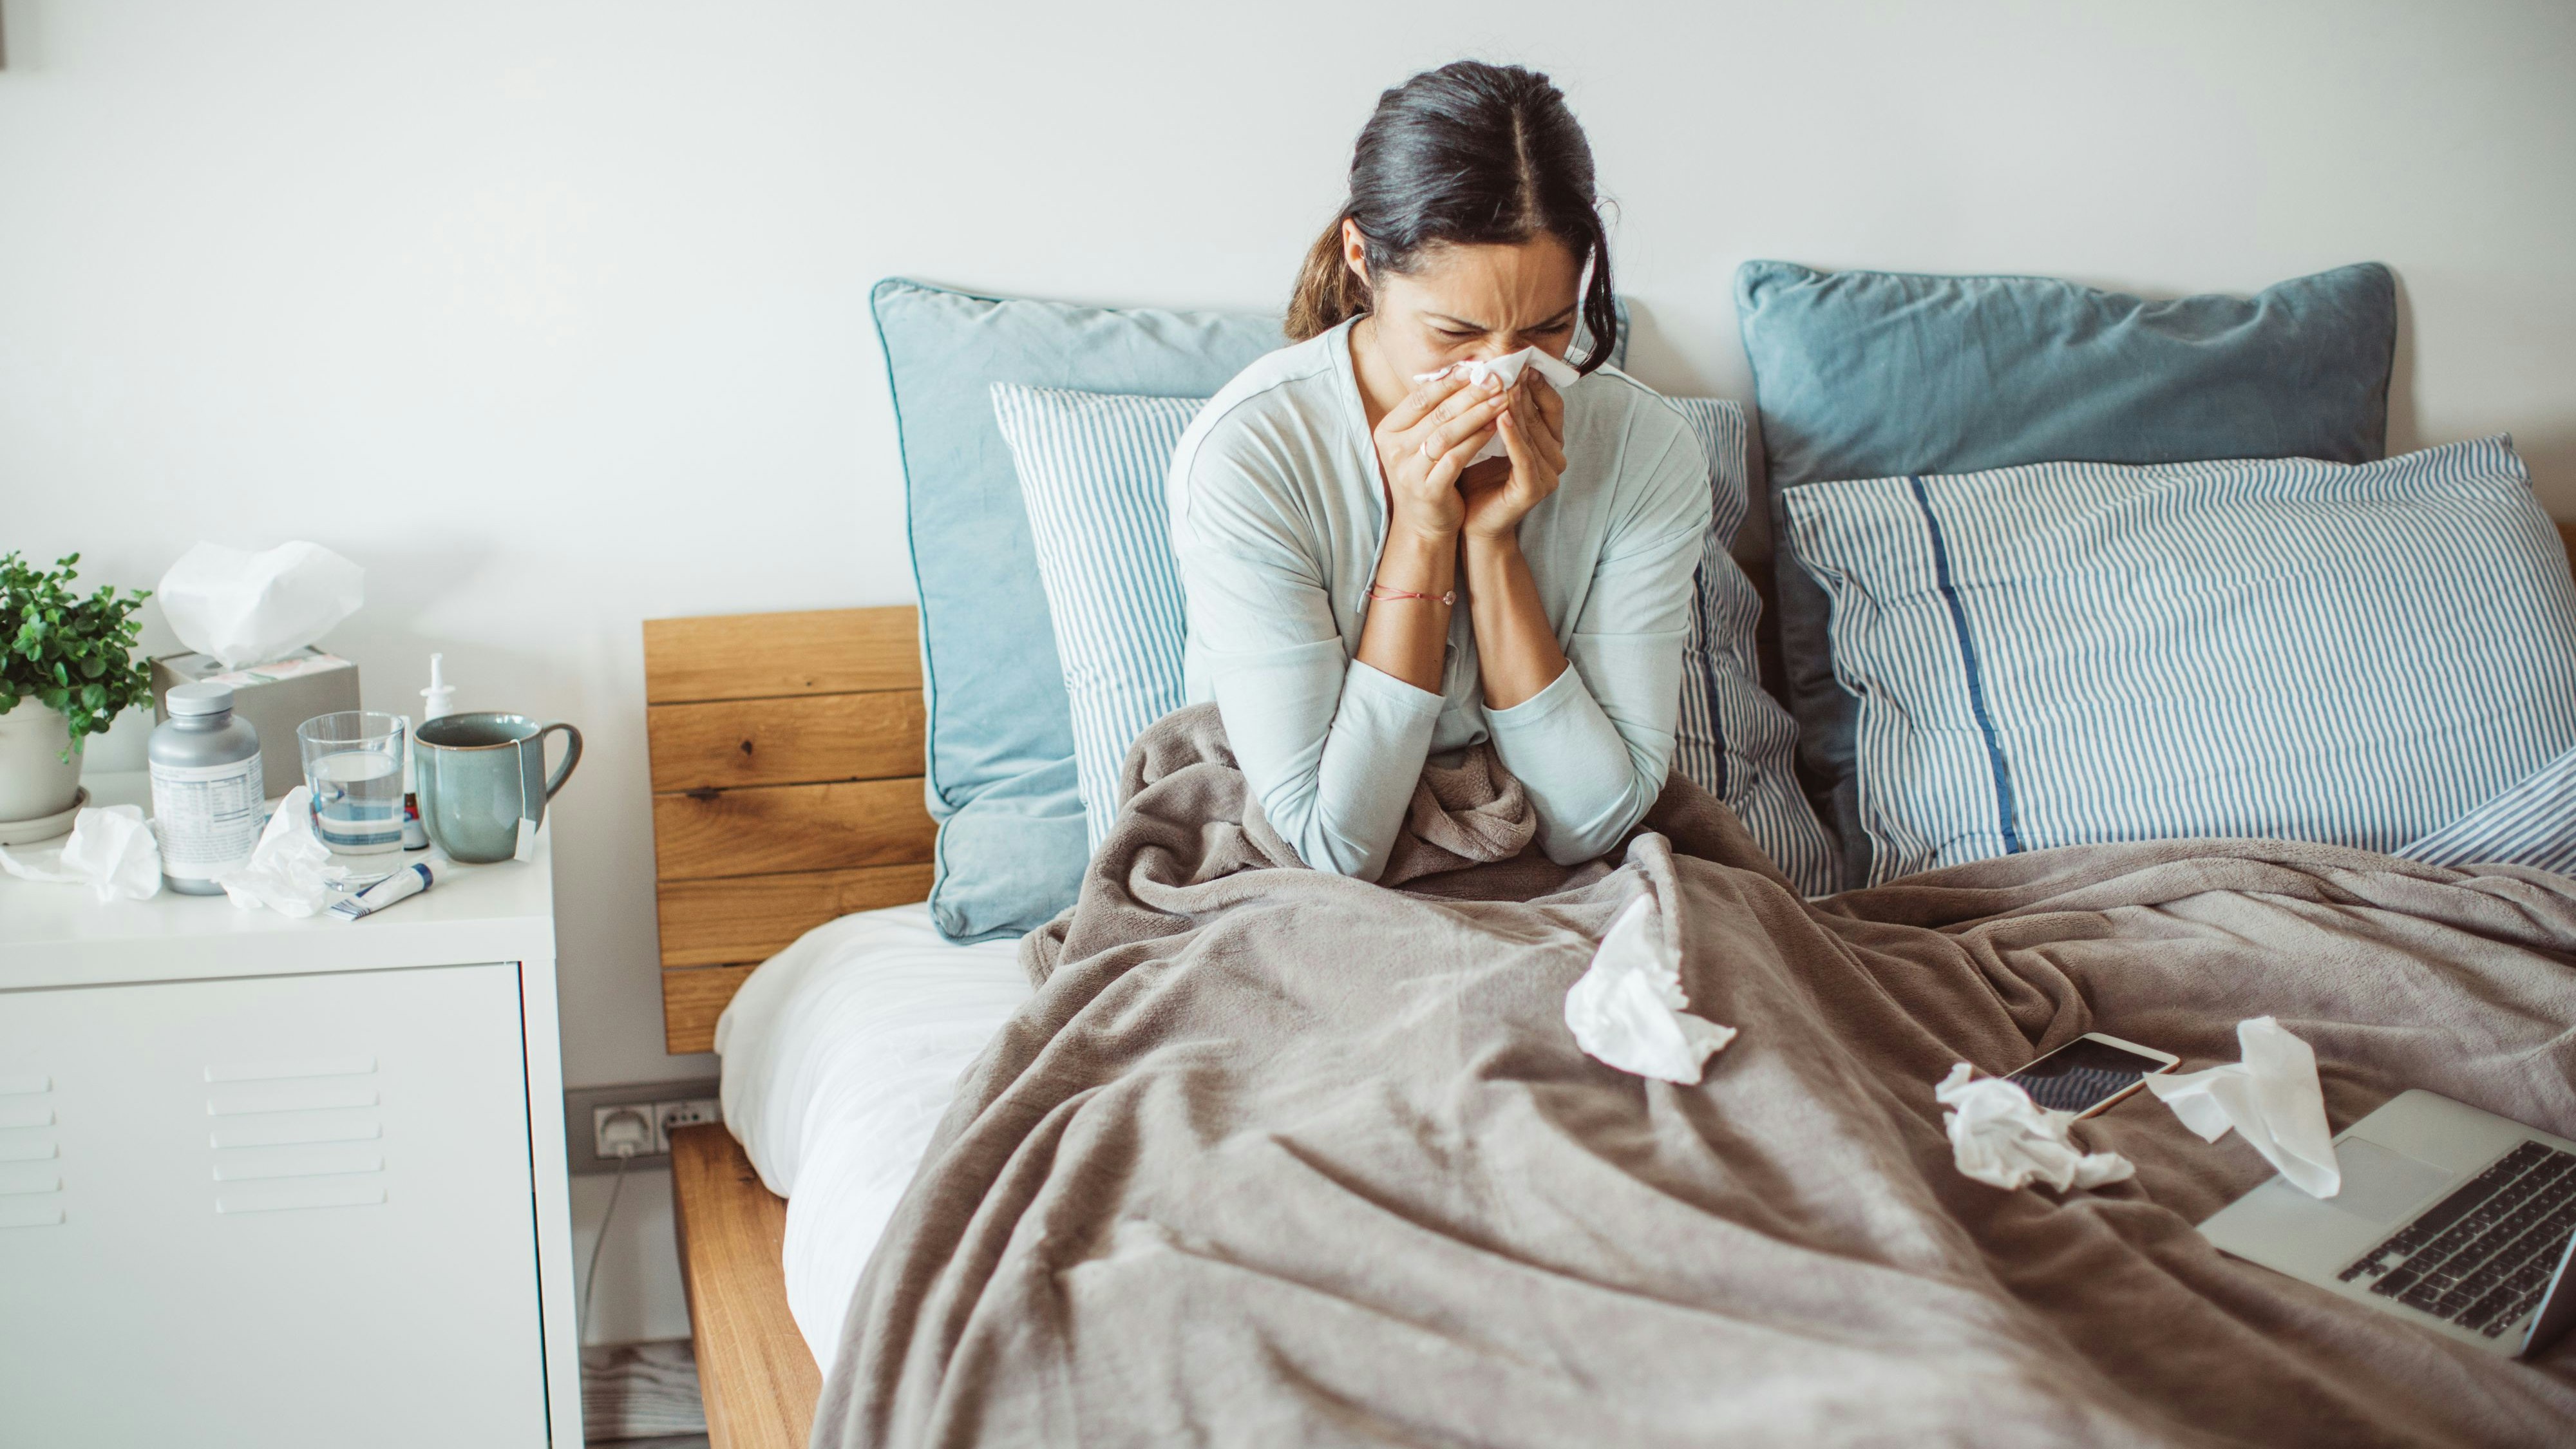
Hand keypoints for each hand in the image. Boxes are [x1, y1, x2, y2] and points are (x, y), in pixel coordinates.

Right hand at [1371, 368, 1514, 543]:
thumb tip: (1463, 373)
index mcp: (1388, 431)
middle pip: (1436, 413)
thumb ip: (1432, 413)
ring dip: (1477, 414)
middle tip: (1496, 380)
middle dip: (1470, 394)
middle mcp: (1393, 450)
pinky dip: (1477, 440)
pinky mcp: (1428, 489)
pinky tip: (1495, 428)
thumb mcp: (1419, 441)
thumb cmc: (1426, 475)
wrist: (1422, 524)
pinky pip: (1457, 457)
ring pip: (1447, 433)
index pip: (1420, 398)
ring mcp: (1409, 470)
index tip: (1476, 368)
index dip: (1449, 381)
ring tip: (1501, 400)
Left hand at [1459, 371, 1565, 541]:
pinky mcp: (1534, 489)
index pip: (1550, 407)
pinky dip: (1512, 436)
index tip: (1520, 361)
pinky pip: (1523, 457)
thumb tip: (1489, 374)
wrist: (1472, 523)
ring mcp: (1548, 475)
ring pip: (1532, 433)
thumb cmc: (1477, 479)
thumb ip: (1497, 412)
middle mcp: (1555, 458)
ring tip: (1503, 384)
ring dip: (1518, 407)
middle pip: (1541, 416)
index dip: (1537, 384)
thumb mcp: (1489, 439)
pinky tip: (1501, 416)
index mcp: (1548, 444)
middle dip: (1524, 390)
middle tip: (1510, 365)